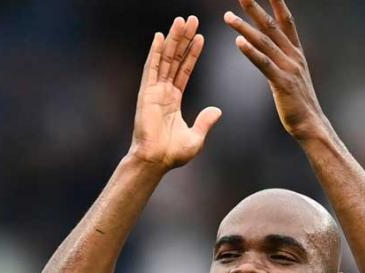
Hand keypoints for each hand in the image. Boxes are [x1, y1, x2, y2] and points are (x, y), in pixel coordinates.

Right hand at [129, 16, 221, 170]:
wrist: (156, 160)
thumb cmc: (172, 154)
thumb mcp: (196, 137)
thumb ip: (205, 122)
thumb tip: (217, 110)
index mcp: (173, 100)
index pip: (184, 70)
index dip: (192, 54)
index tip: (200, 37)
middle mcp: (163, 92)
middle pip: (175, 59)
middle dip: (183, 39)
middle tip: (191, 20)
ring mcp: (154, 91)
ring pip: (165, 59)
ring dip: (173, 39)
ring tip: (181, 21)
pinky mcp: (146, 93)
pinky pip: (151, 68)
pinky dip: (155, 52)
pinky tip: (160, 36)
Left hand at [224, 0, 328, 141]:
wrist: (311, 124)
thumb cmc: (298, 102)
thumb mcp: (291, 75)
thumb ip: (280, 60)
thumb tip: (267, 50)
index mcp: (296, 52)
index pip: (286, 21)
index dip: (277, 3)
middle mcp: (294, 56)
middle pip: (272, 26)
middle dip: (255, 8)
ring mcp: (289, 68)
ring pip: (264, 42)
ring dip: (244, 27)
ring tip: (227, 16)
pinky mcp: (283, 83)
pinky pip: (264, 64)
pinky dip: (250, 51)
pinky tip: (238, 42)